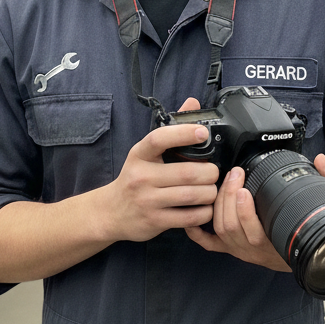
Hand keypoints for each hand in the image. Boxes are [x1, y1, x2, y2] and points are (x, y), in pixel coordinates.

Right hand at [99, 98, 218, 243]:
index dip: (184, 134)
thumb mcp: (145, 152)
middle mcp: (141, 176)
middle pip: (188, 172)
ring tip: (211, 190)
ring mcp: (148, 200)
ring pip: (192, 195)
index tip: (203, 132)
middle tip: (214, 172)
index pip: (160, 139)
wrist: (110, 212)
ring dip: (210, 193)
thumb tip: (192, 102)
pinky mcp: (155, 221)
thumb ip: (171, 129)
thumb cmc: (134, 178)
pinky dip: (204, 212)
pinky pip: (189, 217)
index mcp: (140, 154)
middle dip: (210, 172)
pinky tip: (205, 207)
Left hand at [187, 138, 324, 272]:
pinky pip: (209, 243)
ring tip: (226, 181)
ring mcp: (239, 248)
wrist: (304, 255)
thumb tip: (320, 161)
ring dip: (219, 203)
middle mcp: (253, 248)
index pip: (254, 231)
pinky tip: (194, 212)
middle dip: (229, 197)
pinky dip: (197, 230)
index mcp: (273, 242)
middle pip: (230, 226)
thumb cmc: (309, 229)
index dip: (245, 212)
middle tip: (235, 174)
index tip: (245, 189)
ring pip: (219, 229)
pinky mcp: (230, 248)